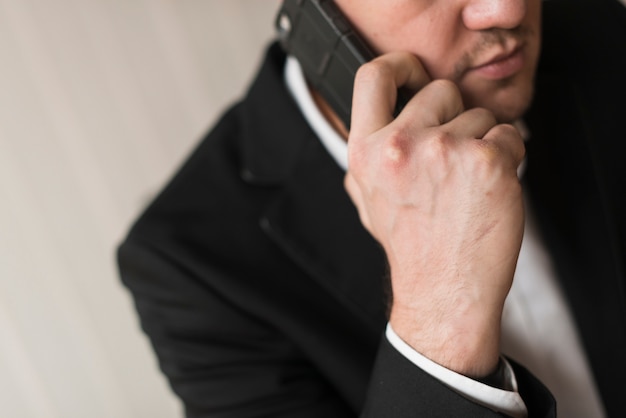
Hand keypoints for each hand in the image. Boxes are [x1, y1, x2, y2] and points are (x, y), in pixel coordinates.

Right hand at [344, 52, 524, 377]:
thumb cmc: (410, 246)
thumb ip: (367, 157)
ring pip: (480, 114)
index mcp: (366, 152)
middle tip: (449, 162)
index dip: (399, 67)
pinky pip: (510, 134)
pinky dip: (508, 156)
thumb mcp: (366, 200)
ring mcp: (445, 151)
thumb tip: (376, 126)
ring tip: (466, 185)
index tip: (415, 77)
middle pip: (441, 90)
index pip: (373, 76)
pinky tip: (489, 189)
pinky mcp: (487, 161)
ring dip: (482, 141)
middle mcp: (401, 145)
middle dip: (453, 117)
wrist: (445, 290)